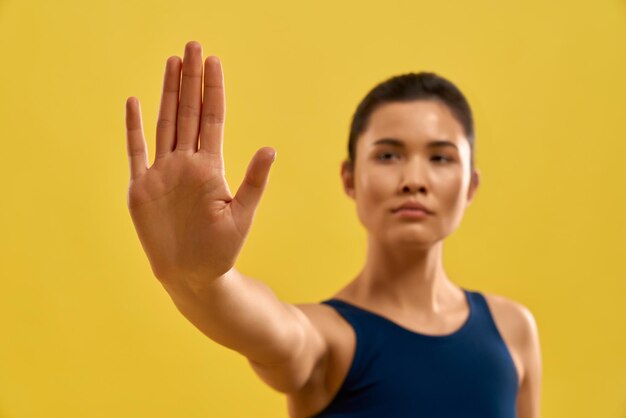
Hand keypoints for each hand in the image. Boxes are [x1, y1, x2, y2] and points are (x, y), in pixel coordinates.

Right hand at [125, 41, 275, 288]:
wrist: (192, 275)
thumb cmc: (221, 250)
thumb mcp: (241, 214)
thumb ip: (253, 181)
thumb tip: (270, 148)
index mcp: (210, 168)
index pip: (212, 119)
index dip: (213, 90)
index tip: (214, 62)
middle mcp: (185, 164)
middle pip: (188, 113)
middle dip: (191, 80)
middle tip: (194, 46)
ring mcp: (162, 173)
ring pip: (165, 123)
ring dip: (168, 94)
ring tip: (173, 64)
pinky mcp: (141, 189)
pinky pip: (136, 152)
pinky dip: (134, 128)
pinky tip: (136, 102)